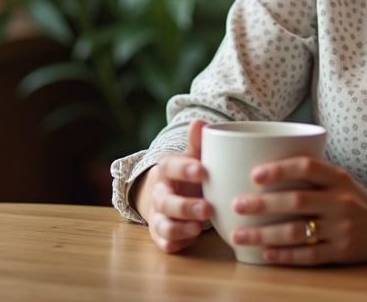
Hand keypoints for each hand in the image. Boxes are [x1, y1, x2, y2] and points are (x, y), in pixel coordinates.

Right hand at [136, 119, 212, 253]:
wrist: (172, 194)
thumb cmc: (190, 173)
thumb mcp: (194, 157)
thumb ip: (198, 143)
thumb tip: (200, 122)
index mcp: (168, 170)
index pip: (169, 166)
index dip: (184, 168)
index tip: (203, 170)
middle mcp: (160, 193)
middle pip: (165, 200)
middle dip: (184, 206)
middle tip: (207, 208)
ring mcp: (159, 215)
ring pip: (162, 224)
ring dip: (179, 228)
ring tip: (198, 228)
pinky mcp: (162, 235)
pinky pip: (164, 243)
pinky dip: (175, 243)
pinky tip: (190, 241)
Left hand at [227, 157, 366, 264]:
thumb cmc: (355, 199)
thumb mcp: (340, 180)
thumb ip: (310, 176)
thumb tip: (259, 168)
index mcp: (338, 179)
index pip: (307, 167)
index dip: (280, 169)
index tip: (254, 174)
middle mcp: (341, 202)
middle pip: (296, 201)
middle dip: (262, 204)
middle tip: (236, 205)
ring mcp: (341, 229)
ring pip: (297, 232)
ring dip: (264, 234)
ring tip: (239, 235)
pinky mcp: (341, 253)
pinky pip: (308, 256)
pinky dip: (285, 255)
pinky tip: (265, 254)